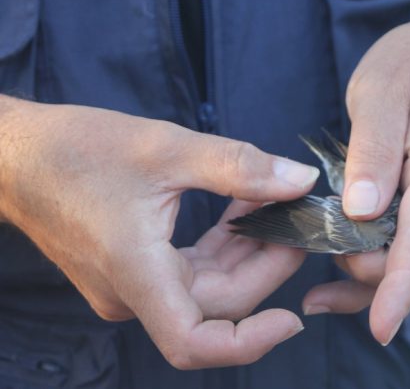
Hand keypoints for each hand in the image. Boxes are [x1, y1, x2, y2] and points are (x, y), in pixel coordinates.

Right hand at [0, 98, 318, 367]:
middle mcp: (133, 293)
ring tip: (277, 207)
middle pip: (218, 304)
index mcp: (135, 273)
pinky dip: (224, 246)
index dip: (247, 343)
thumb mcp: (167, 148)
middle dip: (266, 266)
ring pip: (209, 288)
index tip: (291, 319)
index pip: (192, 342)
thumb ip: (240, 167)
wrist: (17, 155)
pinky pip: (192, 270)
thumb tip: (301, 180)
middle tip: (298, 221)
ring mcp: (133, 285)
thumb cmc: (78, 149)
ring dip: (248, 253)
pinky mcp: (135, 269)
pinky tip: (245, 210)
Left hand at [302, 7, 409, 343]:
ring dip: (371, 282)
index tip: (381, 327)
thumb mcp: (383, 90)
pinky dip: (376, 266)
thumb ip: (373, 149)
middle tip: (315, 263)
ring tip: (316, 292)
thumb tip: (361, 212)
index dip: (400, 284)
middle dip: (371, 280)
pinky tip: (338, 273)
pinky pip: (409, 246)